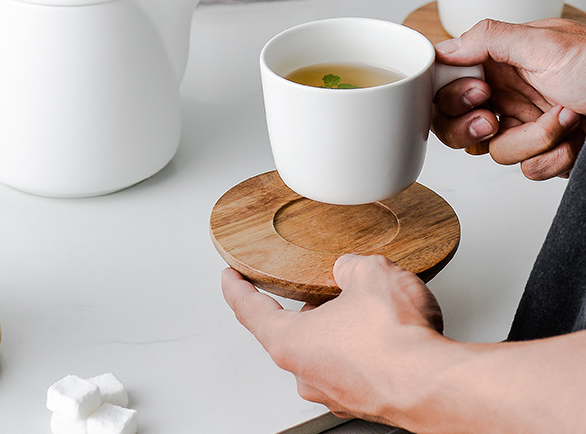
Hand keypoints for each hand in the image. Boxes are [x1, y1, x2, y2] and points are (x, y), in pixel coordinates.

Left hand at [221, 255, 443, 422]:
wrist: (437, 386)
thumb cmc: (396, 341)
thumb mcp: (368, 273)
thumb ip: (349, 266)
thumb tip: (349, 269)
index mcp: (291, 342)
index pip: (249, 310)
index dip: (236, 288)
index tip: (229, 278)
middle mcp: (307, 373)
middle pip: (290, 331)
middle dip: (305, 306)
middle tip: (318, 284)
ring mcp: (335, 391)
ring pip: (324, 350)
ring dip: (337, 328)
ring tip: (362, 306)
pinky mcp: (364, 400)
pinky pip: (351, 366)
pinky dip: (360, 347)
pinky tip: (382, 332)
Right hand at [433, 18, 585, 178]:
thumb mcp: (546, 42)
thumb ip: (488, 38)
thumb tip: (443, 48)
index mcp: (501, 61)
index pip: (447, 82)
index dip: (451, 96)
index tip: (476, 94)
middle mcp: (508, 92)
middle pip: (455, 122)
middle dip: (472, 126)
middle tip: (494, 117)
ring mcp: (526, 124)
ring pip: (492, 150)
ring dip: (531, 139)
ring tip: (563, 118)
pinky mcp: (547, 152)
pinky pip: (527, 168)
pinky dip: (553, 156)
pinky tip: (574, 137)